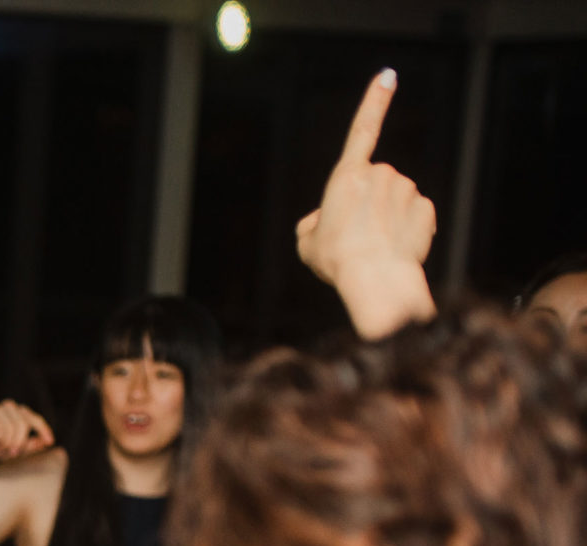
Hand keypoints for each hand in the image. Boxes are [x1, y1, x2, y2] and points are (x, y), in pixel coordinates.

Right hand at [0, 401, 54, 463]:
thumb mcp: (17, 449)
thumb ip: (31, 445)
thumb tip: (46, 442)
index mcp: (19, 413)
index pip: (35, 419)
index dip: (43, 430)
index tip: (50, 442)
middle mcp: (10, 407)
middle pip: (25, 424)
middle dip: (20, 442)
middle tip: (14, 453)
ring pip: (14, 427)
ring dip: (9, 442)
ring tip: (3, 448)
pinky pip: (2, 428)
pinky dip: (1, 439)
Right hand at [296, 71, 437, 335]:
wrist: (376, 281)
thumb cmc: (337, 260)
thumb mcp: (307, 242)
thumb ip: (314, 222)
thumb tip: (324, 218)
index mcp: (347, 176)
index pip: (362, 130)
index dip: (374, 101)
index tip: (388, 76)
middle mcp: (381, 174)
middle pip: (373, 185)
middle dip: (365, 206)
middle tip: (353, 239)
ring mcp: (407, 191)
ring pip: (395, 201)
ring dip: (385, 220)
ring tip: (373, 248)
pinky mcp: (426, 209)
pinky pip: (413, 217)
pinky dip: (405, 231)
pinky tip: (395, 250)